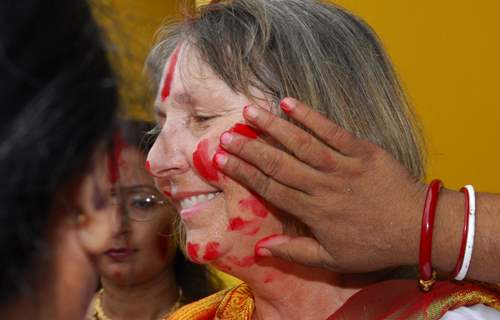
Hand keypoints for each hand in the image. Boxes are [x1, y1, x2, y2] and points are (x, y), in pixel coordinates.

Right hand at [214, 98, 426, 271]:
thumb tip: (261, 249)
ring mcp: (342, 165)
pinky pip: (333, 131)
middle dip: (249, 148)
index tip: (220, 159)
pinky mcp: (362, 150)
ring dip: (273, 127)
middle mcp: (322, 186)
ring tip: (249, 112)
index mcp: (313, 211)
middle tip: (225, 134)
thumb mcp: (333, 259)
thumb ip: (295, 252)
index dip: (243, 172)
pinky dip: (311, 116)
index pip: (270, 188)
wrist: (417, 227)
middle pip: (278, 163)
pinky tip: (290, 103)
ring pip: (301, 143)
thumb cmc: (373, 245)